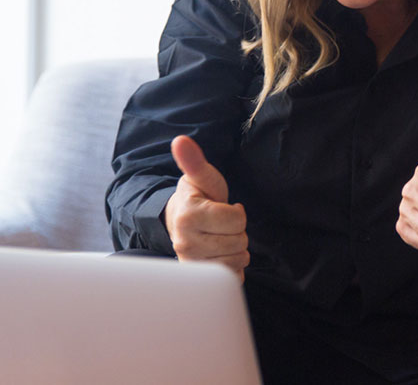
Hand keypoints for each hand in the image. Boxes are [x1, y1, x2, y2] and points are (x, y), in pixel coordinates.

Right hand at [163, 135, 249, 280]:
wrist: (179, 221)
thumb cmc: (197, 196)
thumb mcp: (200, 176)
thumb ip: (194, 161)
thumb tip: (181, 140)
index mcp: (188, 216)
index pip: (237, 220)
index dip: (236, 212)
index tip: (222, 207)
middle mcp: (185, 243)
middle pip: (239, 242)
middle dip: (237, 232)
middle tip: (221, 224)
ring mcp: (191, 263)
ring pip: (237, 260)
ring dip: (235, 249)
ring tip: (220, 237)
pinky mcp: (198, 277)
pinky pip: (232, 277)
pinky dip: (233, 267)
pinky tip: (220, 254)